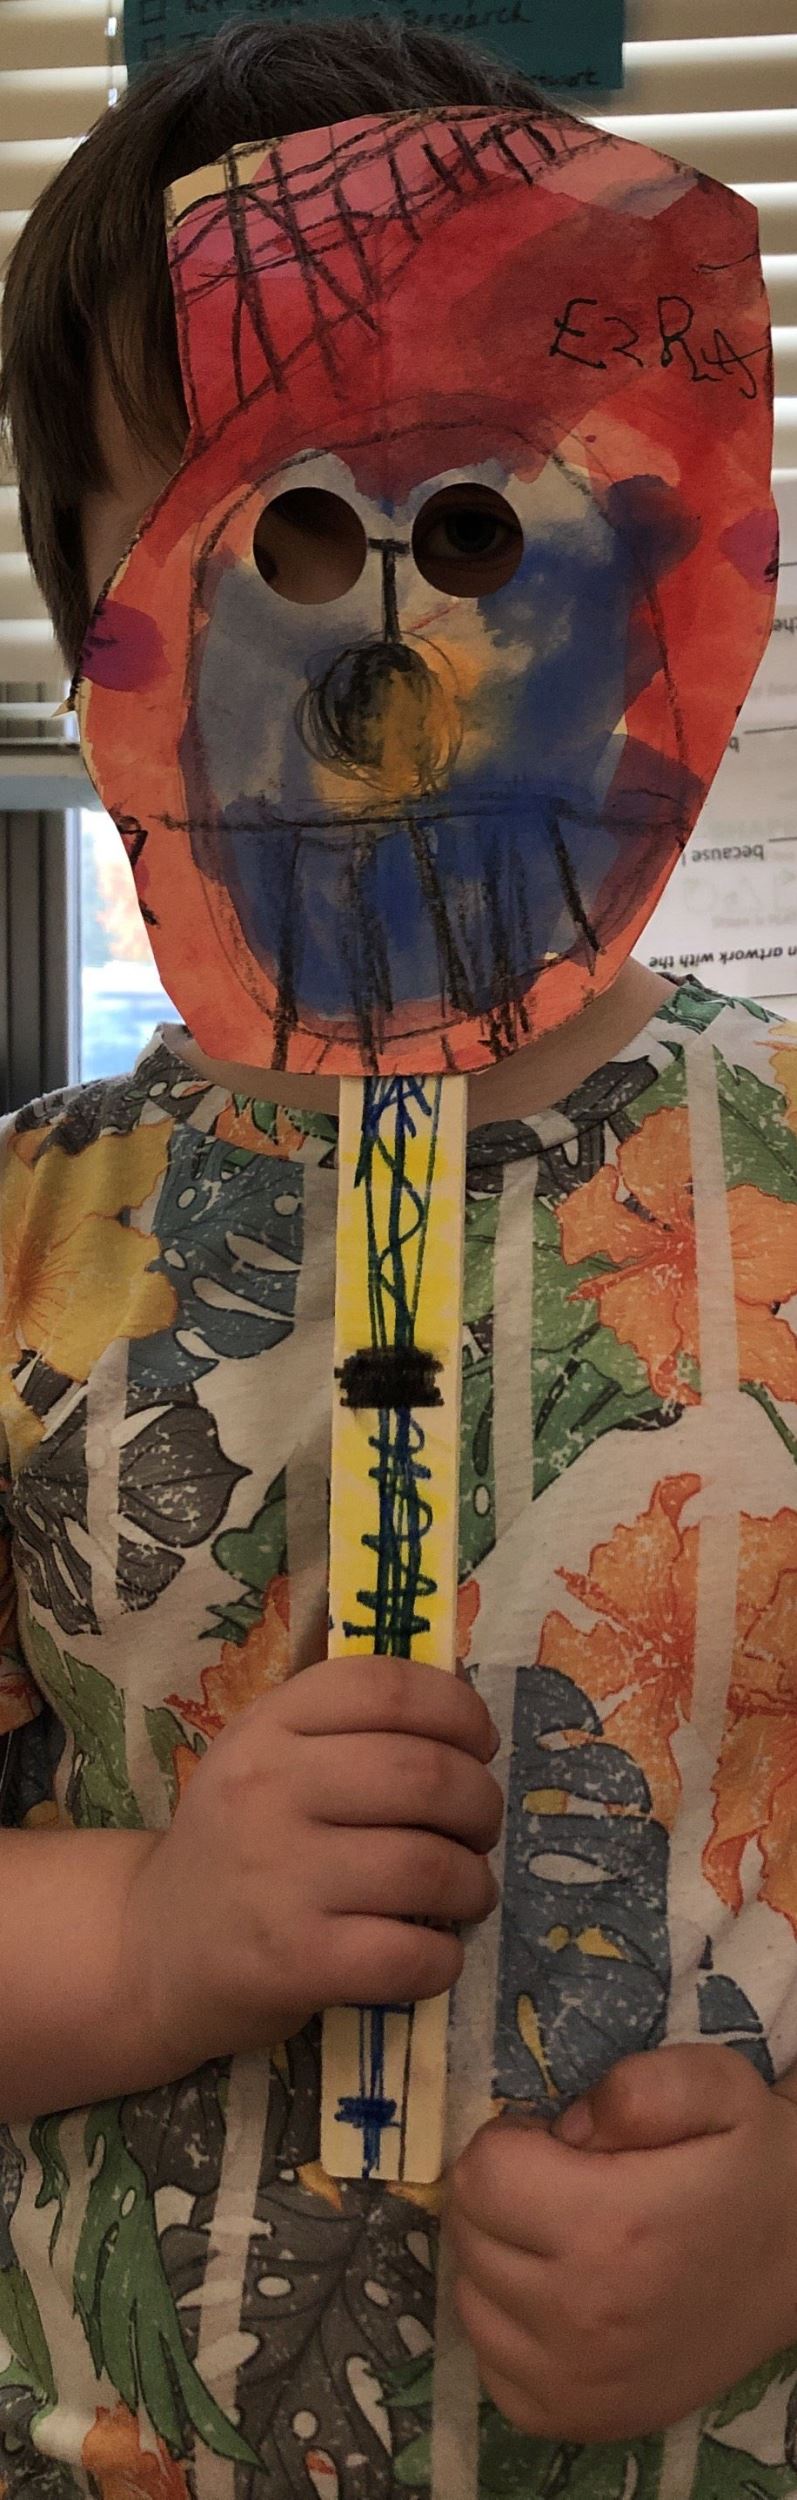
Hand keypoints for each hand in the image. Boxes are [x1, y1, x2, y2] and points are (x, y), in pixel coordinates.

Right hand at [126, 1654, 502, 2071]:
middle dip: (481, 1804)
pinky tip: (433, 1953)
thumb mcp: (266, 1755)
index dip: (458, 1710)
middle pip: (424, 1776)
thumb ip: (346, 1726)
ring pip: (429, 1868)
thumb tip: (463, 1706)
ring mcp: (279, 1877)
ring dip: (473, 1884)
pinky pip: (410, 1954)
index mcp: (268, 1726)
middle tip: (480, 1828)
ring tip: (466, 1891)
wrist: (155, 1948)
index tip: (480, 1744)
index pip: (385, 1688)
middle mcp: (268, 1790)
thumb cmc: (237, 1843)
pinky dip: (445, 1958)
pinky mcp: (295, 1961)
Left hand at [446, 2043, 796, 2441]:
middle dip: (502, 2197)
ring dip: (501, 2259)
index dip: (512, 2144)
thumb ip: (639, 2086)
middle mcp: (582, 2317)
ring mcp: (572, 2381)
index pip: (480, 2175)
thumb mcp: (717, 2088)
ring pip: (469, 2295)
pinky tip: (561, 2298)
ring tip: (565, 2244)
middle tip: (564, 2192)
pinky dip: (509, 2323)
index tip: (556, 2148)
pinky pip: (488, 2358)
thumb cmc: (749, 2168)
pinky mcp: (568, 2418)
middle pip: (468, 2232)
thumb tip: (567, 2127)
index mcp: (611, 2228)